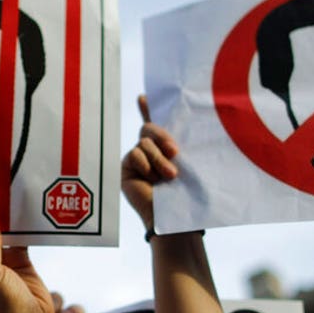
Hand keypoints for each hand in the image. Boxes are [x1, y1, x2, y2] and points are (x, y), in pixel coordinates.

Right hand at [121, 95, 179, 230]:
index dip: (149, 108)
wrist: (173, 216)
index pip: (157, 123)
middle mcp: (150, 151)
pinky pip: (134, 154)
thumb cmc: (186, 193)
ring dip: (159, 158)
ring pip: (144, 142)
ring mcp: (137, 159)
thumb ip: (179, 147)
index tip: (144, 96)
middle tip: (175, 152)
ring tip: (170, 176)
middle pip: (150, 128)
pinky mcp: (126, 167)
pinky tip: (151, 179)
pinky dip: (145, 164)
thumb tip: (175, 132)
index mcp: (167, 148)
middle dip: (162, 136)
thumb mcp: (187, 165)